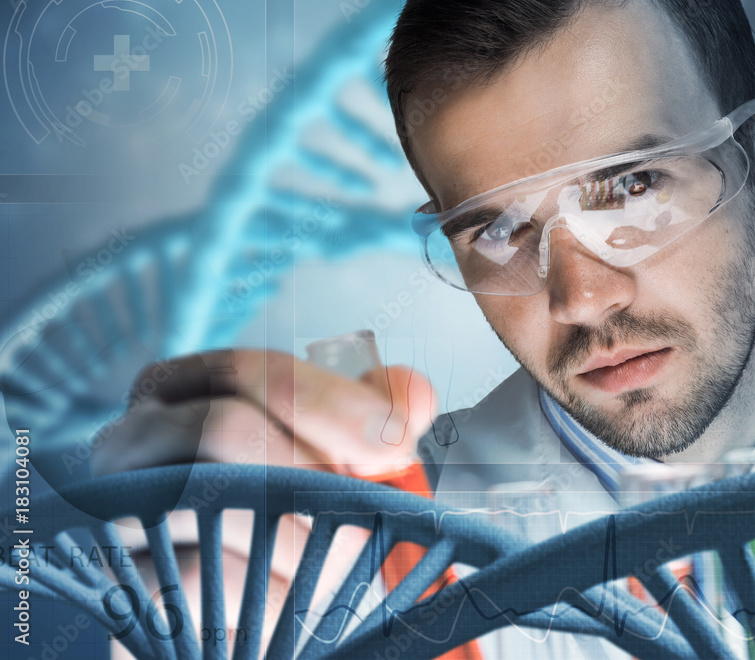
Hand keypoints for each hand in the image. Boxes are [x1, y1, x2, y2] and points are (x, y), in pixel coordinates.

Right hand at [94, 347, 437, 655]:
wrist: (226, 602)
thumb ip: (373, 415)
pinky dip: (268, 588)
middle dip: (318, 471)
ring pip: (227, 504)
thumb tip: (414, 395)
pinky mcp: (127, 576)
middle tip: (372, 508)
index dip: (335, 402)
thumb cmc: (277, 515)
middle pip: (227, 426)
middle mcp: (136, 435)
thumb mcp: (331, 455)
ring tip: (338, 558)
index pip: (256, 371)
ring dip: (305, 539)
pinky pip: (209, 573)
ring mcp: (122, 504)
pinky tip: (290, 592)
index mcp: (184, 386)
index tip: (394, 440)